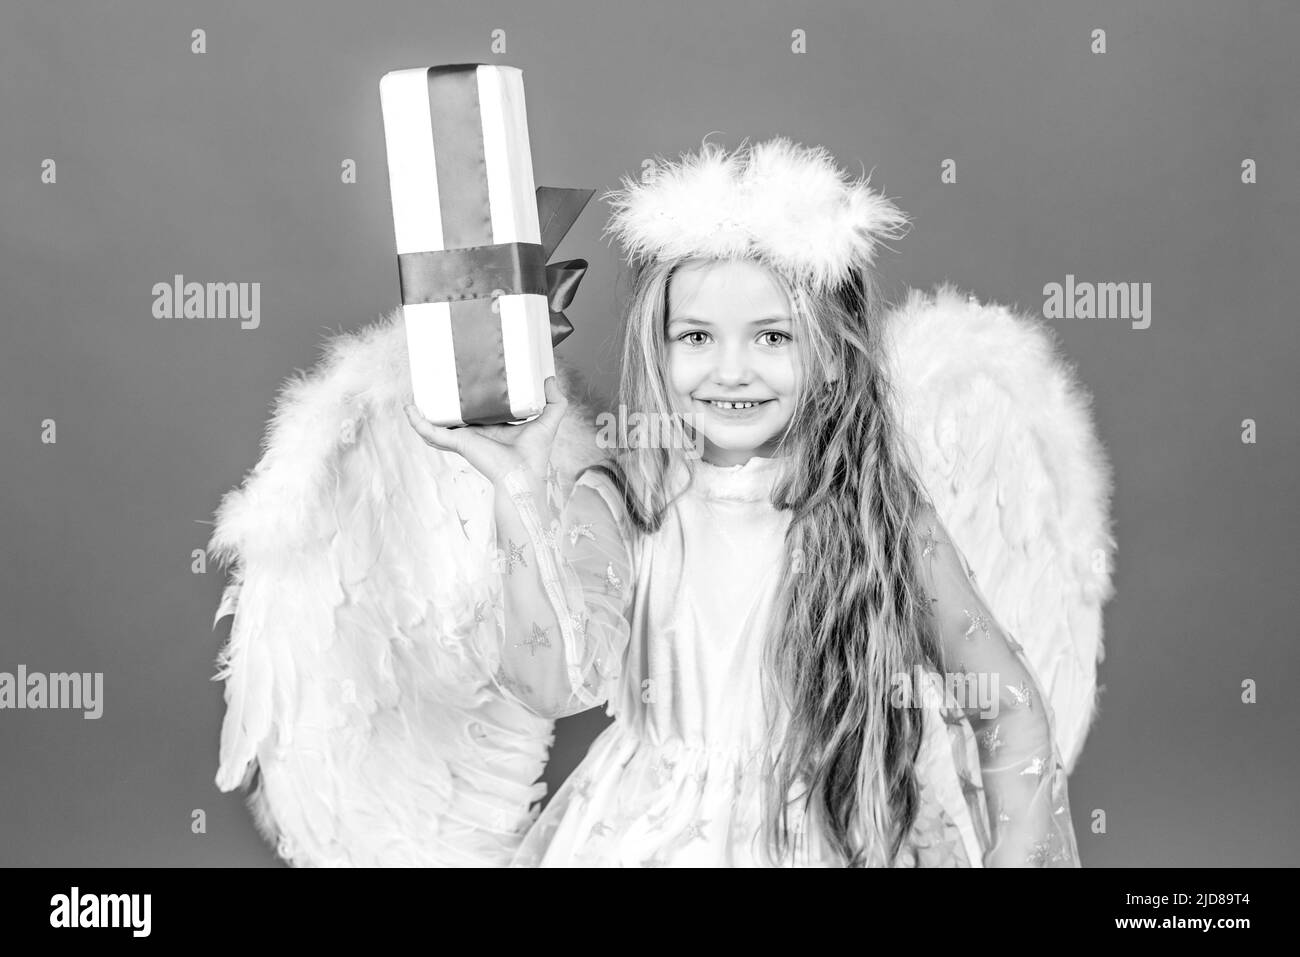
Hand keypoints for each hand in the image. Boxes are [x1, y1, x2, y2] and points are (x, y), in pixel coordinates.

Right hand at [404, 376, 568, 484]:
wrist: (522, 475)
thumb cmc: (534, 455)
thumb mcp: (548, 422)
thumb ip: (556, 401)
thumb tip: (550, 378)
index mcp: (493, 428)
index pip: (477, 411)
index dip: (470, 397)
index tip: (465, 378)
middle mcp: (475, 433)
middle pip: (453, 417)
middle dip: (441, 404)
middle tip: (434, 382)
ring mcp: (463, 438)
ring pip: (436, 426)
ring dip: (422, 414)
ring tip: (413, 396)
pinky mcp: (456, 442)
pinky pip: (431, 433)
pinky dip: (417, 423)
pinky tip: (409, 409)